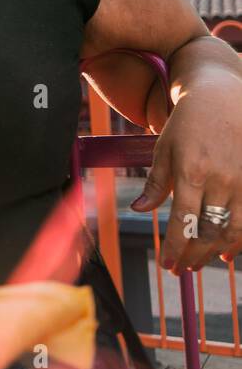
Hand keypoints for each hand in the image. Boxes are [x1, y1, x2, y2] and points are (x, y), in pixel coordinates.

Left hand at [132, 80, 241, 271]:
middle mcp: (221, 180)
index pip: (183, 221)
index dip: (175, 247)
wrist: (221, 98)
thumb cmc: (187, 125)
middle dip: (193, 255)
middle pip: (208, 231)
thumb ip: (155, 184)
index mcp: (191, 172)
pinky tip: (228, 252)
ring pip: (232, 230)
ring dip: (215, 252)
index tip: (167, 264)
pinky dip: (239, 240)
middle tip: (182, 269)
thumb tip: (138, 210)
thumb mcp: (164, 150)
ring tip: (201, 264)